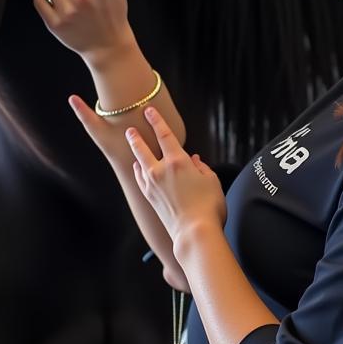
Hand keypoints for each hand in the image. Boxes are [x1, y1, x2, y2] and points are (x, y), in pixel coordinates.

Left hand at [125, 105, 225, 244]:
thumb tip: (195, 160)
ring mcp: (152, 185)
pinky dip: (138, 171)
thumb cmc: (209, 207)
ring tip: (133, 146)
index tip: (148, 111)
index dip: (156, 120)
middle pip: (143, 148)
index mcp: (178, 161)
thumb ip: (202, 167)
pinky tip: (138, 169)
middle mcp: (161, 170)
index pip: (164, 134)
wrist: (195, 232)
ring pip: (139, 163)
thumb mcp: (212, 181)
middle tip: (130, 129)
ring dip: (135, 153)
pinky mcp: (149, 198)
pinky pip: (140, 179)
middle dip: (135, 136)